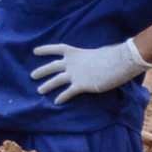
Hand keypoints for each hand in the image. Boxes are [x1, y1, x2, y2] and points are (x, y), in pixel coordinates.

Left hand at [31, 38, 146, 102]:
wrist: (118, 62)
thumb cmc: (111, 56)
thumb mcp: (94, 52)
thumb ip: (86, 57)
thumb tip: (87, 61)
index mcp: (74, 52)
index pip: (55, 49)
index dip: (44, 50)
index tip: (34, 51)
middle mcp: (71, 63)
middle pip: (51, 67)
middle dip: (41, 71)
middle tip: (32, 75)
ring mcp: (74, 74)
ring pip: (56, 80)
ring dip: (47, 85)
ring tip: (39, 90)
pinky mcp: (81, 85)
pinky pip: (68, 92)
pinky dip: (61, 97)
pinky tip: (56, 101)